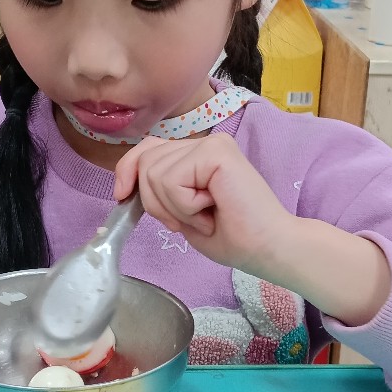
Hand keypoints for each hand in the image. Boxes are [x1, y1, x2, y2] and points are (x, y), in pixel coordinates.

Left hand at [114, 135, 289, 272]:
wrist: (269, 249)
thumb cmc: (234, 236)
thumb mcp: (181, 213)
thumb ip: (159, 191)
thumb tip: (124, 186)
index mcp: (196, 154)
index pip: (146, 149)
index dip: (127, 171)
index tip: (122, 196)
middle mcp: (203, 142)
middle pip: (144, 161)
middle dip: (155, 202)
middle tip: (192, 219)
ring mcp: (211, 144)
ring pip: (154, 173)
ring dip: (175, 208)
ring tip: (206, 215)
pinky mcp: (216, 152)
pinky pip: (172, 180)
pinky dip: (185, 206)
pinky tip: (213, 209)